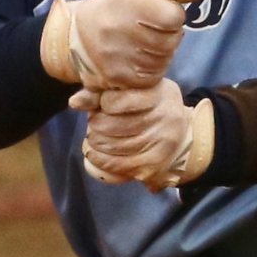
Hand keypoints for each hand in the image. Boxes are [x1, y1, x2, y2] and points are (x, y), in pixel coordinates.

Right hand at [41, 0, 209, 89]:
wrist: (79, 33)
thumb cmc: (120, 6)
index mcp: (128, 1)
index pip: (174, 17)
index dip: (173, 15)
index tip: (162, 12)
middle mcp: (119, 28)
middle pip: (170, 41)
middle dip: (169, 35)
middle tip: (154, 29)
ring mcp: (117, 55)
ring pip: (163, 60)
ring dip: (162, 53)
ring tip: (145, 42)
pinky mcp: (116, 77)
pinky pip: (151, 77)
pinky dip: (152, 69)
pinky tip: (140, 57)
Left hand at [75, 80, 215, 189]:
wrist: (181, 134)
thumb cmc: (150, 107)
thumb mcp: (133, 92)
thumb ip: (102, 93)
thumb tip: (74, 102)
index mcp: (160, 94)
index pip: (122, 99)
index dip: (105, 102)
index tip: (104, 104)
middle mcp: (165, 118)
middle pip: (114, 125)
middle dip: (96, 125)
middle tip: (94, 124)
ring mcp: (160, 143)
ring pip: (113, 146)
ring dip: (95, 143)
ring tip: (93, 137)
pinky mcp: (153, 165)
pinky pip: (117, 165)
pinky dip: (99, 159)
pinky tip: (93, 153)